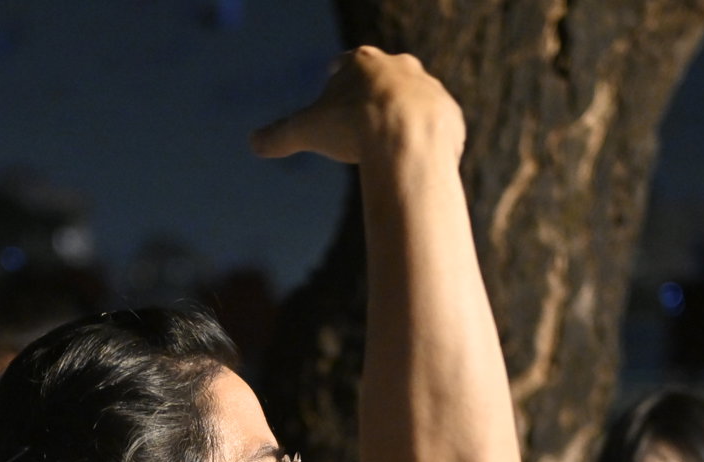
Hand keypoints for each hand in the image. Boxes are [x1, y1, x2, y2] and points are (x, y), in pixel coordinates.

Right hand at [249, 46, 463, 165]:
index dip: (338, 73)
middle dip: (375, 93)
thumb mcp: (307, 131)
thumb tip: (252, 143)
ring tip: (394, 141)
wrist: (408, 139)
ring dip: (406, 117)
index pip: (347, 63)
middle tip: (365, 112)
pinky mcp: (451, 116)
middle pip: (385, 78)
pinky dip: (429, 140)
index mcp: (363, 62)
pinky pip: (439, 127)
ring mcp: (430, 90)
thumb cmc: (354, 128)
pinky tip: (418, 158)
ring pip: (415, 101)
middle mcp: (401, 68)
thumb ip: (280, 135)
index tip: (334, 74)